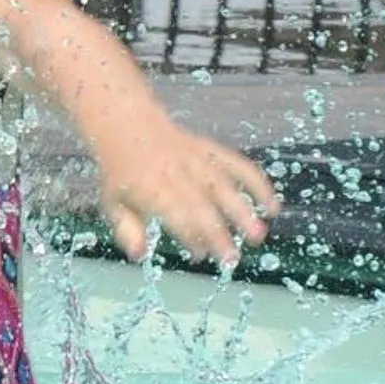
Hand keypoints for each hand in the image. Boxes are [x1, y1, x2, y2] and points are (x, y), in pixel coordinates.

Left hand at [93, 121, 279, 269]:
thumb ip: (127, 230)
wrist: (127, 124)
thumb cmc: (121, 171)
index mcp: (152, 188)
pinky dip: (257, 183)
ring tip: (259, 235)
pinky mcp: (210, 150)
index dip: (190, 235)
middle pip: (203, 205)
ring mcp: (197, 160)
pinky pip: (237, 164)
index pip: (175, 215)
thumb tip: (140, 255)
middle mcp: (178, 174)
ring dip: (243, 210)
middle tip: (233, 259)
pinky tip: (272, 205)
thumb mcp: (112, 203)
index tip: (201, 255)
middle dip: (219, 233)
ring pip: (224, 185)